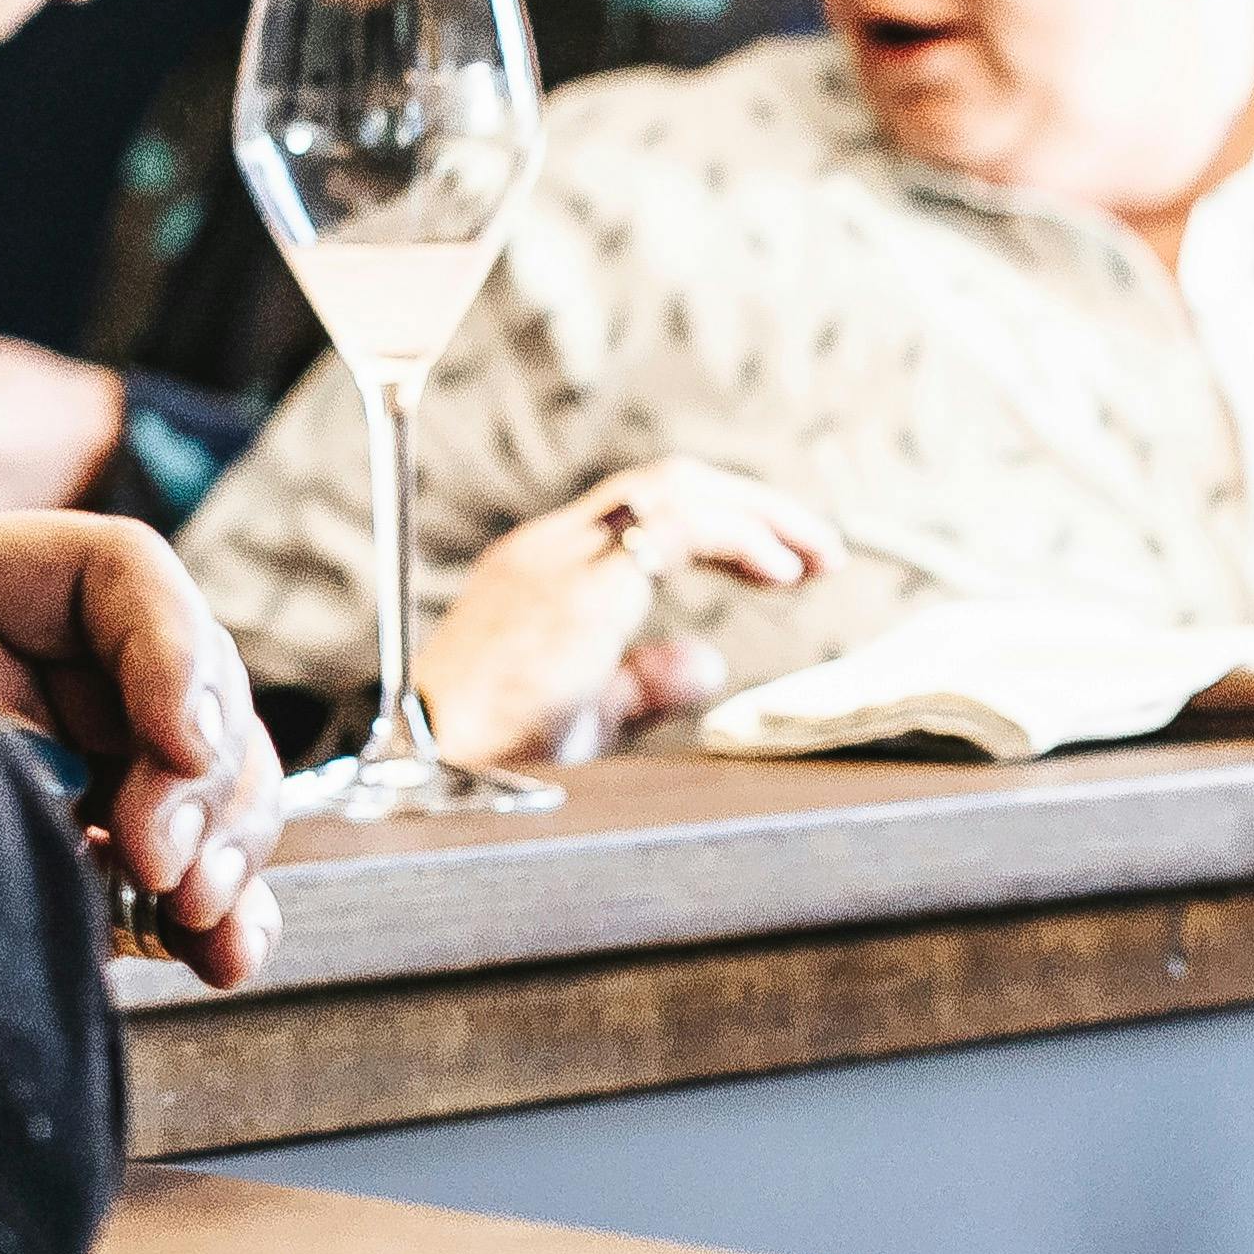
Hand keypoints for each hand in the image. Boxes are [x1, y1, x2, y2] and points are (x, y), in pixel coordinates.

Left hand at [0, 512, 282, 989]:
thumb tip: (54, 776)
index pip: (126, 573)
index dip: (176, 651)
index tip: (180, 745)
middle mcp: (63, 663)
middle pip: (202, 686)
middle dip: (204, 781)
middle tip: (160, 861)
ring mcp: (93, 754)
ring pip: (220, 781)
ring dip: (230, 851)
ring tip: (196, 917)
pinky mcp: (103, 842)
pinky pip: (195, 867)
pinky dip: (223, 913)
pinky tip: (222, 954)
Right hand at [414, 458, 838, 767]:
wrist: (432, 772)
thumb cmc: (496, 754)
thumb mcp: (588, 714)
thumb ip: (646, 682)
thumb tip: (710, 659)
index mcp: (547, 569)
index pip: (645, 509)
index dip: (726, 523)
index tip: (785, 563)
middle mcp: (549, 548)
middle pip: (669, 482)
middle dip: (754, 505)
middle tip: (820, 548)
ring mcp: (559, 560)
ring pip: (676, 488)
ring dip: (758, 515)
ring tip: (816, 555)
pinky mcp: (576, 590)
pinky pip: (674, 529)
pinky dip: (739, 539)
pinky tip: (781, 572)